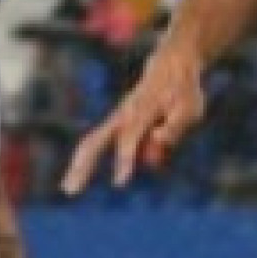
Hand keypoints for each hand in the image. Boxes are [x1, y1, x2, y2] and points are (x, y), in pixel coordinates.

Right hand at [61, 44, 207, 194]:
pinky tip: (74, 181)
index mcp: (142, 113)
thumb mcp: (189, 108)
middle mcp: (123, 116)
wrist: (171, 67)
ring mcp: (116, 119)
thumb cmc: (184, 92)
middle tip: (71, 190)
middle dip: (85, 165)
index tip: (119, 183)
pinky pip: (95, 143)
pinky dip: (83, 161)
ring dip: (78, 165)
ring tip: (67, 189)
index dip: (125, 160)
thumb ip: (174, 127)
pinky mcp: (115, 124)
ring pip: (91, 142)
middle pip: (97, 141)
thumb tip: (157, 141)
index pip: (130, 140)